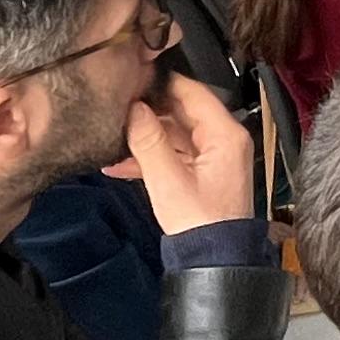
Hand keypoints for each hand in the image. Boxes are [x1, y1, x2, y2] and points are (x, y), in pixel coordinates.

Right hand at [124, 74, 256, 233]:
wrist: (213, 261)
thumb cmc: (201, 224)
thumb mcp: (168, 179)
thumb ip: (149, 141)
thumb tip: (134, 109)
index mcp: (225, 136)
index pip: (194, 93)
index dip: (164, 83)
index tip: (137, 77)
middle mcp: (224, 141)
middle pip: (182, 112)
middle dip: (149, 111)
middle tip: (118, 106)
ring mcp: (213, 157)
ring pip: (175, 134)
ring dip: (145, 137)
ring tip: (113, 137)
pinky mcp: (202, 173)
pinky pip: (174, 155)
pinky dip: (150, 157)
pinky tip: (119, 164)